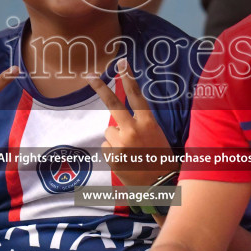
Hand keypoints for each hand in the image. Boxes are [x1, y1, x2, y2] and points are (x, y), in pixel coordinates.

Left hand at [89, 59, 175, 186]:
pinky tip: (125, 160)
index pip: (137, 96)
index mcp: (148, 123)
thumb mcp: (156, 136)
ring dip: (116, 139)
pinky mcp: (112, 156)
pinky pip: (107, 147)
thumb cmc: (160, 159)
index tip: (122, 64)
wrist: (159, 185)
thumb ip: (140, 124)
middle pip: (113, 105)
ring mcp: (121, 144)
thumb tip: (119, 119)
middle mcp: (133, 130)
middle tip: (90, 76)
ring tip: (130, 151)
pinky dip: (113, 152)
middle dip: (101, 88)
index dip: (128, 79)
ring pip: (109, 132)